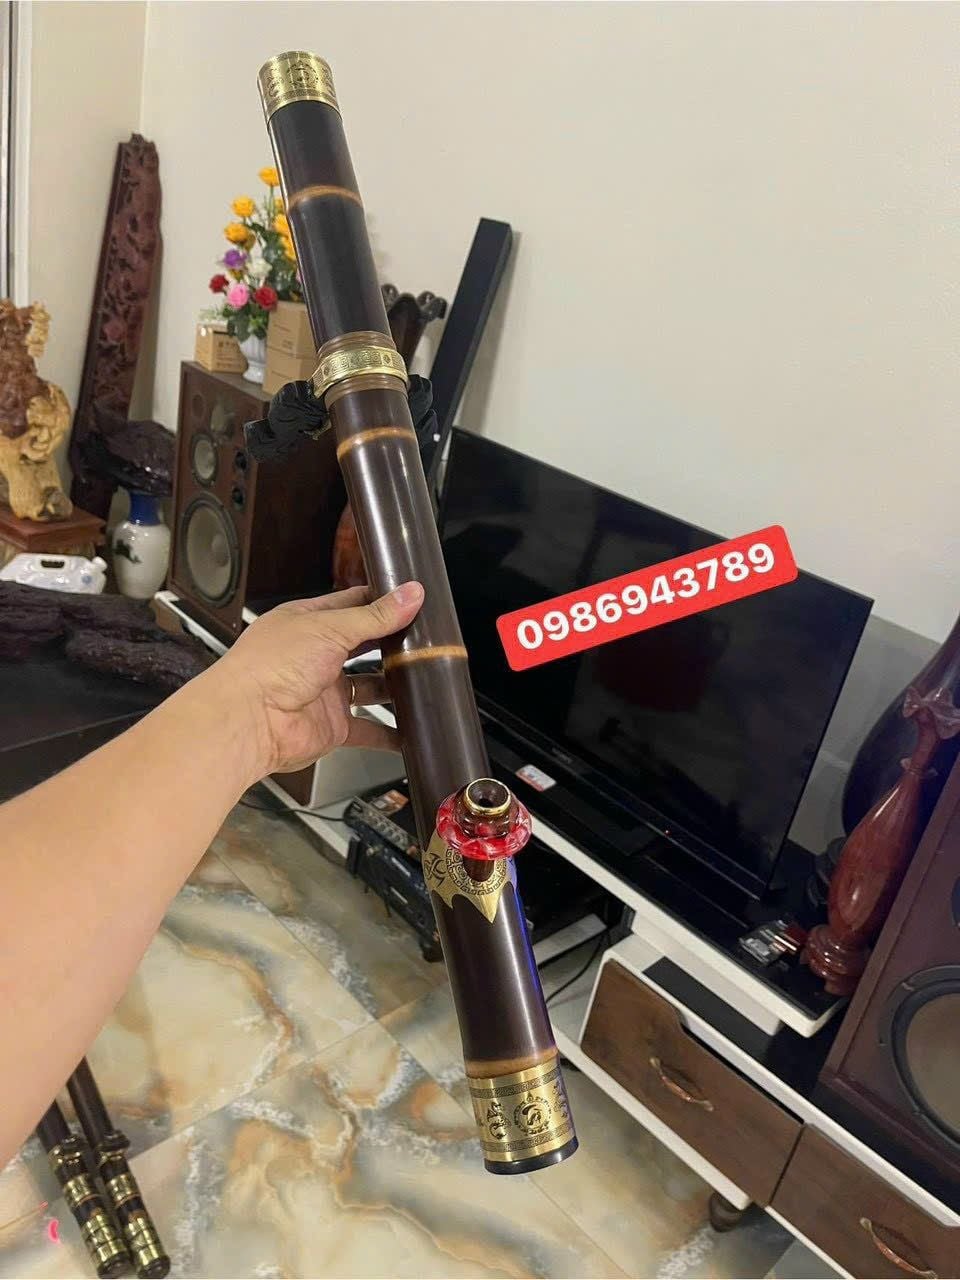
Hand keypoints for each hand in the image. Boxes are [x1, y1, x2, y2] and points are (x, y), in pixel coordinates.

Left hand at [204, 581, 423, 779]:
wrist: (249, 721)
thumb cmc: (272, 666)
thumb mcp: (329, 628)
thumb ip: (375, 616)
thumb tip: (411, 594)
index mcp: (308, 622)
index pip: (351, 604)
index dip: (381, 601)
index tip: (413, 599)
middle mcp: (315, 655)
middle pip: (363, 646)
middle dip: (392, 644)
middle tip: (428, 639)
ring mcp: (325, 691)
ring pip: (369, 687)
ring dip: (394, 686)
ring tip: (428, 678)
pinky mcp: (332, 725)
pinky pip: (366, 730)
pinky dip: (388, 734)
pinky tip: (411, 732)